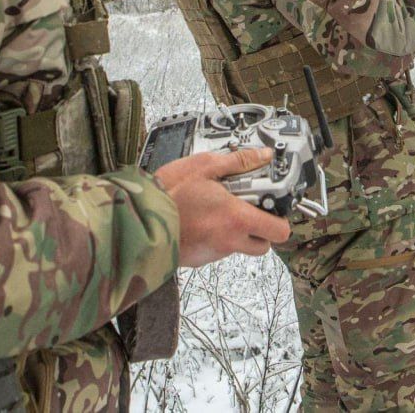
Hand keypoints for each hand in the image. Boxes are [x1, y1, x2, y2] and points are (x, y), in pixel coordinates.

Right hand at [155, 148, 291, 267]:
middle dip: (261, 227)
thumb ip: (239, 161)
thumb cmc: (167, 193)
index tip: (271, 201)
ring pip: (239, 246)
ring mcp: (214, 253)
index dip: (280, 217)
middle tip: (248, 206)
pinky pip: (218, 249)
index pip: (279, 231)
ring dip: (237, 231)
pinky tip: (202, 217)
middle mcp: (229, 241)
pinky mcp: (199, 259)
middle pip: (263, 244)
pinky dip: (216, 236)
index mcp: (237, 219)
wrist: (135, 220)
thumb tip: (263, 157)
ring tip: (219, 208)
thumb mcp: (204, 165)